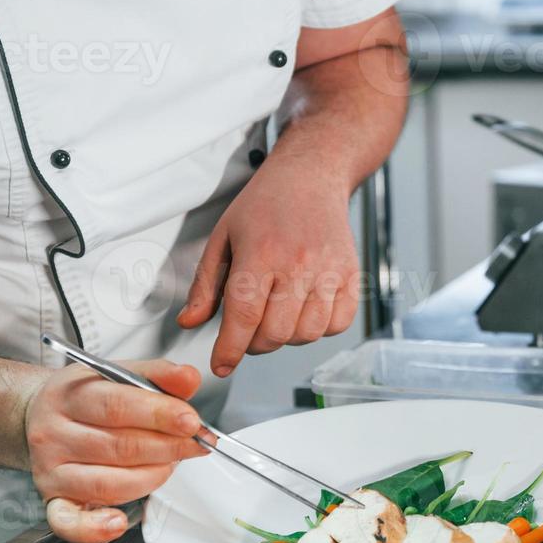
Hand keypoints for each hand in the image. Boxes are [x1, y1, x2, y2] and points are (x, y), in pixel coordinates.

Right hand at [23, 359, 209, 542]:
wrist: (39, 415)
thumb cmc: (86, 397)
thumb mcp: (117, 373)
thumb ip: (157, 374)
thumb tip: (188, 378)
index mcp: (70, 395)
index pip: (117, 405)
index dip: (160, 414)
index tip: (191, 421)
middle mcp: (54, 433)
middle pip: (119, 446)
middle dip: (168, 447)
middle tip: (194, 444)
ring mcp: (51, 470)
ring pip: (108, 483)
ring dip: (151, 478)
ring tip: (169, 465)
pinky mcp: (52, 500)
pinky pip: (68, 522)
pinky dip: (95, 528)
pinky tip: (118, 522)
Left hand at [177, 155, 360, 376]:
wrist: (311, 177)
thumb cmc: (265, 205)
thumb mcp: (223, 237)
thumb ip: (205, 285)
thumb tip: (190, 322)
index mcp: (261, 252)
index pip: (244, 316)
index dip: (230, 349)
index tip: (221, 365)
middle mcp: (298, 264)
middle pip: (275, 333)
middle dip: (255, 344)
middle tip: (248, 329)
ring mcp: (330, 271)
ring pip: (306, 334)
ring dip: (287, 337)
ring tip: (277, 315)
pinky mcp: (351, 275)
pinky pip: (337, 325)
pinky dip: (319, 328)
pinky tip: (304, 310)